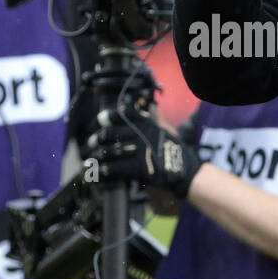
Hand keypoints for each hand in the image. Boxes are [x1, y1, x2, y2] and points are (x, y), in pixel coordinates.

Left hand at [86, 106, 202, 199]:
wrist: (185, 170)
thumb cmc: (175, 149)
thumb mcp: (166, 129)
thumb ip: (155, 118)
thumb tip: (150, 106)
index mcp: (146, 124)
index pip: (124, 114)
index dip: (110, 116)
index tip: (101, 118)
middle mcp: (140, 135)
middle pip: (111, 133)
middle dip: (99, 138)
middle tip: (92, 142)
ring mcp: (138, 152)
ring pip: (111, 151)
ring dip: (99, 155)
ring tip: (92, 158)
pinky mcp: (138, 169)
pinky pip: (117, 168)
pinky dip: (105, 170)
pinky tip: (99, 172)